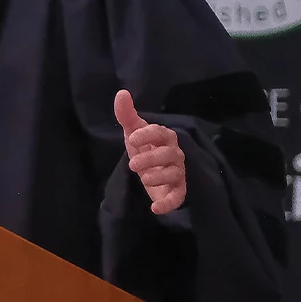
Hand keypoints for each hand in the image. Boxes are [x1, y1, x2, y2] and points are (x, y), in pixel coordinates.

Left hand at [114, 89, 185, 214]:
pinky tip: (155, 208)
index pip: (160, 132)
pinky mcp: (177, 190)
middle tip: (133, 164)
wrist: (150, 172)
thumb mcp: (133, 133)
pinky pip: (178, 197)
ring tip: (143, 178)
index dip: (147, 135)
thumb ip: (127, 115)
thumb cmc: (144, 148)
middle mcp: (174, 153)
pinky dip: (169, 203)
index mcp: (164, 137)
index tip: (132, 138)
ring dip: (159, 177)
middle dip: (151, 159)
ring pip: (175, 174)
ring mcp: (177, 172)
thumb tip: (121, 93)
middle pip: (169, 154)